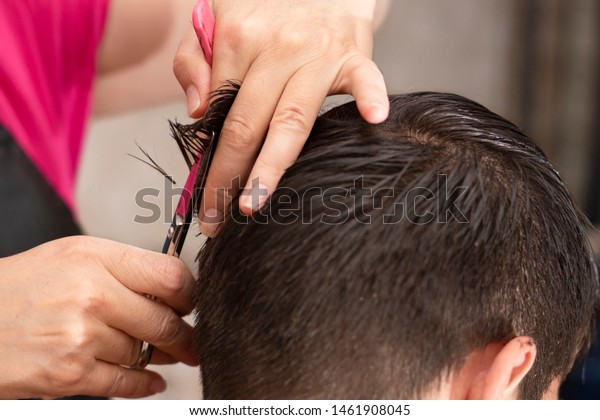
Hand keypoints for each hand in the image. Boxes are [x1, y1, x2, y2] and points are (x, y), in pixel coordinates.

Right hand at [0, 236, 197, 398]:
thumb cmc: (23, 286)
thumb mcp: (75, 255)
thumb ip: (125, 267)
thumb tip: (172, 290)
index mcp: (95, 258)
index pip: (170, 277)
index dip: (190, 294)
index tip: (191, 304)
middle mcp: (91, 295)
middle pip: (164, 321)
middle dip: (186, 335)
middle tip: (193, 341)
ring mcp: (81, 337)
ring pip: (146, 353)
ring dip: (161, 357)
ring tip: (166, 353)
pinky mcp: (70, 373)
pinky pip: (126, 383)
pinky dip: (145, 384)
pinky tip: (152, 379)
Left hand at [174, 0, 388, 235]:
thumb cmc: (265, 10)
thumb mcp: (213, 20)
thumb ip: (191, 61)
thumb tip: (196, 113)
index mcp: (235, 39)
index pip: (216, 112)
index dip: (207, 159)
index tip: (203, 197)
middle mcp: (275, 47)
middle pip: (246, 124)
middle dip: (227, 177)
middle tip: (217, 219)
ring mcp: (317, 53)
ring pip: (292, 118)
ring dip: (272, 165)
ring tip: (254, 203)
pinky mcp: (354, 54)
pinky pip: (365, 77)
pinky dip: (371, 96)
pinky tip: (373, 119)